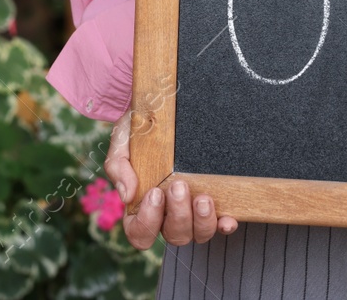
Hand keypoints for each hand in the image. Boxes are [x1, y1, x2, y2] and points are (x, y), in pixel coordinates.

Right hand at [103, 108, 237, 248]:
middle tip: (179, 186)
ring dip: (202, 221)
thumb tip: (127, 195)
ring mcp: (190, 212)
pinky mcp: (210, 204)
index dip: (147, 221)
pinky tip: (228, 218)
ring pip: (197, 234)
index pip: (139, 232)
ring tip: (204, 197)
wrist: (161, 110)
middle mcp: (166, 215)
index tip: (155, 192)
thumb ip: (118, 167)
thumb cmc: (137, 131)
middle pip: (173, 236)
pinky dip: (224, 225)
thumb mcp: (122, 143)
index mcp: (140, 206)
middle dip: (178, 214)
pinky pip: (220, 225)